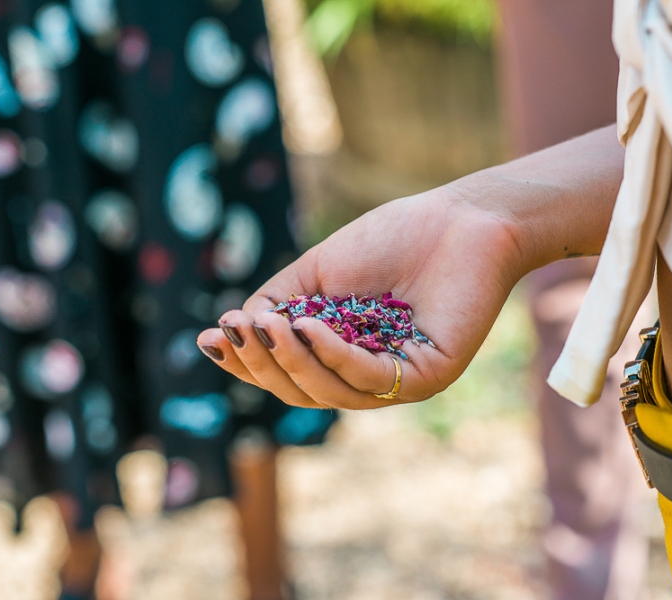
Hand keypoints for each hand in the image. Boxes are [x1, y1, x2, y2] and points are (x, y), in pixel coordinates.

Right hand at [197, 187, 524, 409]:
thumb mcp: (318, 272)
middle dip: (261, 363)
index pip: (288, 371)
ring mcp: (397, 382)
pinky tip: (306, 326)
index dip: (247, 361)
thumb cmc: (393, 240)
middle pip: (301, 390)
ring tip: (265, 327)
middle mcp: (368, 376)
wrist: (460, 220)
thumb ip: (279, 302)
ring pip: (328, 392)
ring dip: (289, 361)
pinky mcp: (426, 378)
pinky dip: (331, 355)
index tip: (211, 339)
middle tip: (233, 332)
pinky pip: (368, 378)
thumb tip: (233, 330)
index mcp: (342, 354)